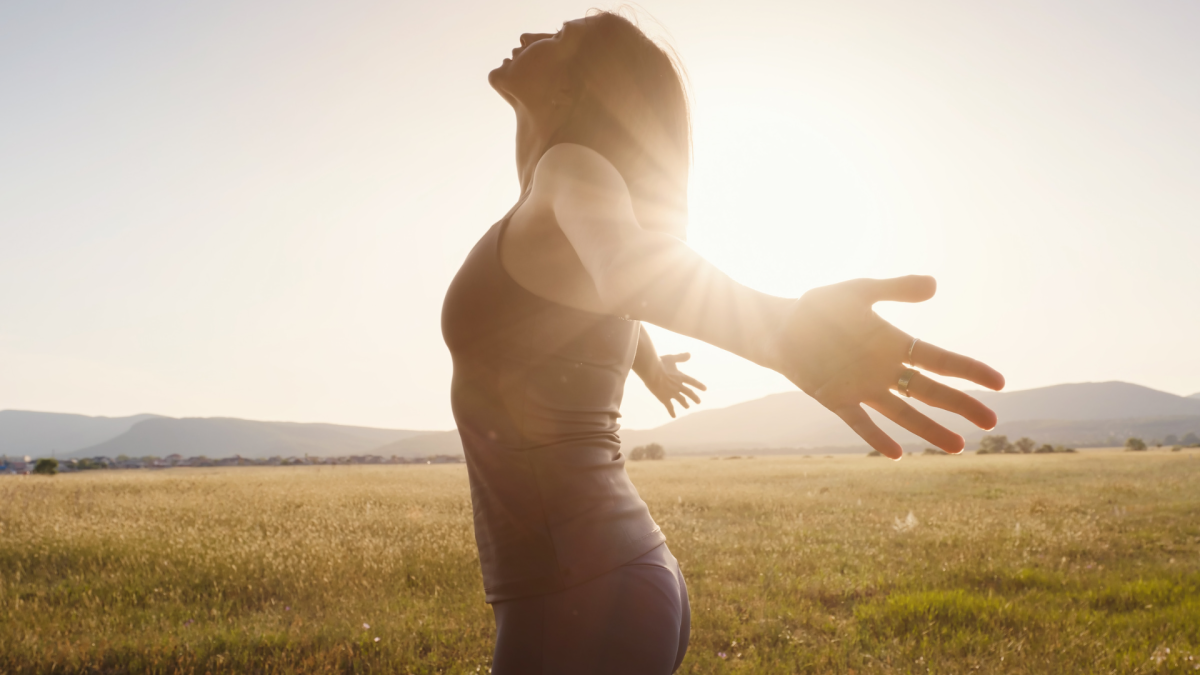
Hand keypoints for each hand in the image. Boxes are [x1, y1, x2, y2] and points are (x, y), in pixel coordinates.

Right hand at [643, 353, 706, 417]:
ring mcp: (672, 393)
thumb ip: (681, 357)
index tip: (705, 389)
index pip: (693, 382)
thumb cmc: (660, 363)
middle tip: (699, 402)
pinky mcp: (664, 398)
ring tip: (687, 407)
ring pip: (681, 400)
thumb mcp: (672, 358)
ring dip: (685, 404)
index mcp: (681, 377)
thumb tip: (689, 354)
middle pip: (689, 393)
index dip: (699, 385)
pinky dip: (672, 412)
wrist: (652, 371)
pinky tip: (674, 416)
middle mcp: (678, 386)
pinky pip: (670, 407)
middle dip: (694, 397)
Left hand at [774, 275, 1004, 458]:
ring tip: (958, 447)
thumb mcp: (858, 292)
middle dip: (961, 406)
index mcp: (894, 344)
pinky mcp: (837, 400)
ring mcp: (862, 388)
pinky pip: (861, 423)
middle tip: (992, 422)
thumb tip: (934, 285)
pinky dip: (877, 438)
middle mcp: (884, 370)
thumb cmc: (818, 308)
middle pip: (930, 392)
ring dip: (929, 430)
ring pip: (903, 414)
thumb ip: (895, 289)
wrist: (778, 326)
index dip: (969, 371)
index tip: (999, 383)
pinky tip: (898, 454)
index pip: (940, 360)